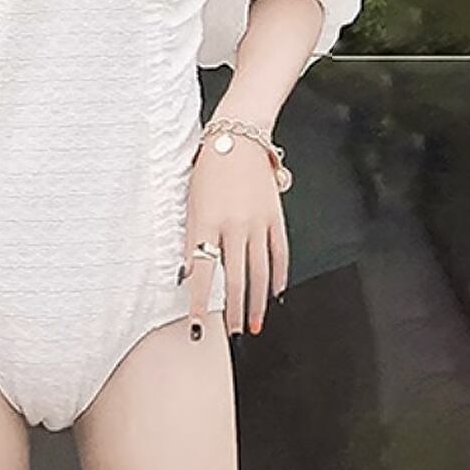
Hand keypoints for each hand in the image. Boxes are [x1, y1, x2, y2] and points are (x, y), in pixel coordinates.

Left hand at [179, 134, 288, 335]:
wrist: (238, 136)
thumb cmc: (208, 166)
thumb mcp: (190, 200)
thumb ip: (192, 237)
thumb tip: (190, 271)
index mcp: (207, 221)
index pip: (203, 272)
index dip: (200, 302)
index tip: (197, 326)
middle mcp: (234, 225)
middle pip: (235, 279)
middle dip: (232, 311)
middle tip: (231, 333)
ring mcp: (257, 222)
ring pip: (259, 272)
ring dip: (256, 302)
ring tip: (254, 324)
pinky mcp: (275, 217)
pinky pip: (279, 253)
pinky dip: (278, 276)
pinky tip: (276, 293)